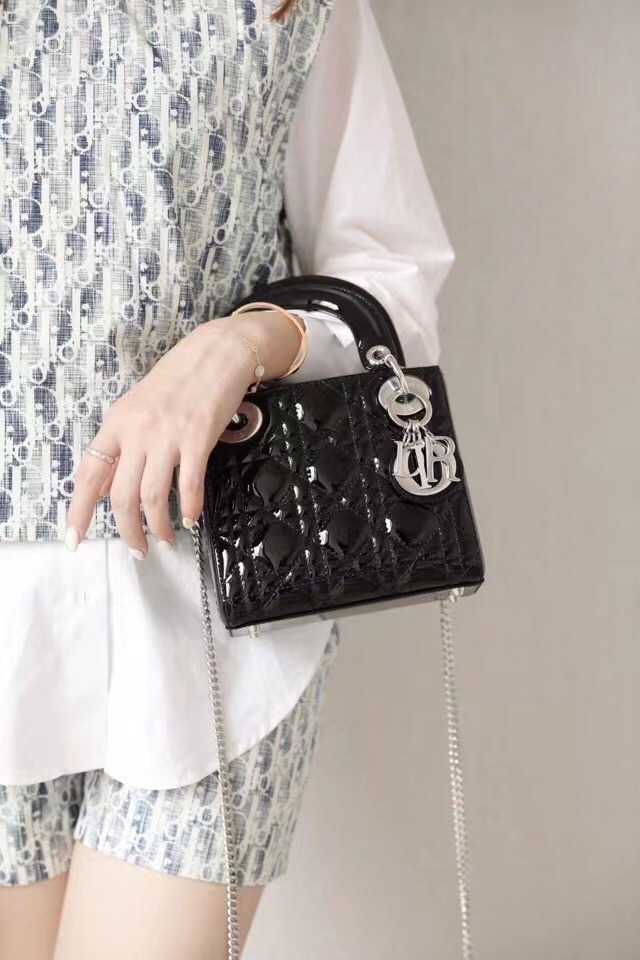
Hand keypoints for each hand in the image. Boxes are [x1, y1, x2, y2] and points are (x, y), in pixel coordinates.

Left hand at [65, 311, 301, 556]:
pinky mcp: (197, 439)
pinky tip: (192, 519)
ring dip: (158, 527)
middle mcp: (137, 431)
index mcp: (117, 423)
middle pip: (121, 495)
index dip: (79, 510)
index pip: (89, 474)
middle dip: (128, 531)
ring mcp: (167, 435)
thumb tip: (104, 485)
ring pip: (152, 496)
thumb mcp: (137, 409)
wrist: (216, 354)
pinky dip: (190, 508)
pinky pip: (188, 484)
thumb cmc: (179, 381)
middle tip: (137, 550)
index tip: (74, 539)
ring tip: (165, 541)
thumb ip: (121, 445)